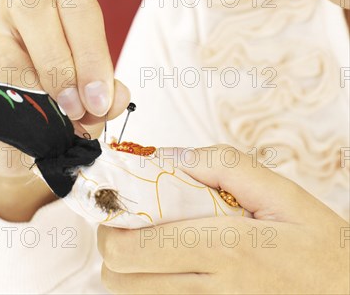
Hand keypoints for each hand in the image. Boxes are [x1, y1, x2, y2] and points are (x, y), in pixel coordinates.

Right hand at [0, 0, 129, 218]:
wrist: (26, 128)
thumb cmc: (65, 96)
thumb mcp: (92, 93)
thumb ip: (107, 94)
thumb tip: (117, 97)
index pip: (78, 4)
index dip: (92, 52)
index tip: (99, 99)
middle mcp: (22, 2)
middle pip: (38, 11)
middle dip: (62, 66)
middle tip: (77, 109)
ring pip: (7, 51)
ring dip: (36, 91)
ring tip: (56, 120)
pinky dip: (8, 105)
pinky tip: (27, 120)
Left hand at [98, 145, 349, 293]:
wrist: (347, 290)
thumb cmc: (316, 244)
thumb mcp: (278, 191)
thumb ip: (220, 165)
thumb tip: (168, 157)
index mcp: (223, 248)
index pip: (131, 247)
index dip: (112, 221)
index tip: (118, 198)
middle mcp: (210, 290)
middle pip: (120, 277)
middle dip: (116, 242)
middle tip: (134, 218)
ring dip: (132, 265)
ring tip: (157, 239)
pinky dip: (155, 283)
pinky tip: (175, 263)